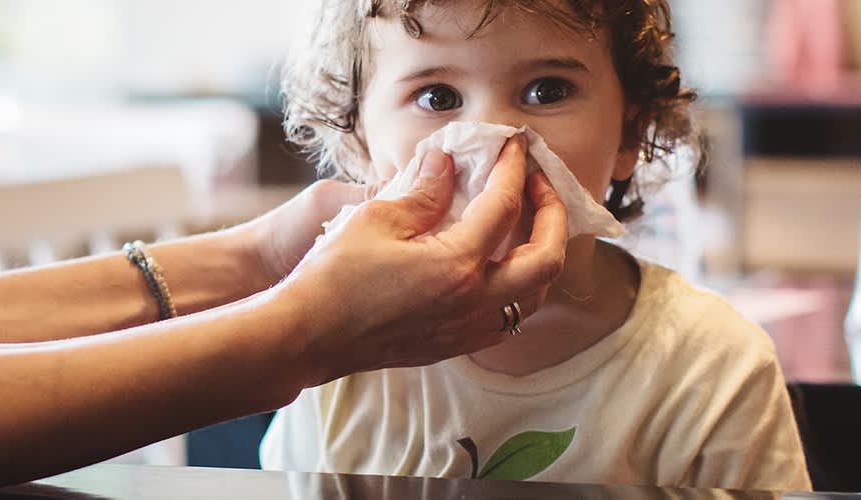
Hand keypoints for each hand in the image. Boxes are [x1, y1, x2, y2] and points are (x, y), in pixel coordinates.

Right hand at [277, 135, 569, 386]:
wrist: (308, 337)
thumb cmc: (333, 279)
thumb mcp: (375, 218)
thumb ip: (422, 190)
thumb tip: (446, 161)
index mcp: (456, 267)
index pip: (504, 207)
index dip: (512, 169)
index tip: (513, 145)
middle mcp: (474, 304)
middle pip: (547, 257)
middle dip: (553, 212)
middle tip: (536, 182)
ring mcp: (468, 330)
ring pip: (535, 294)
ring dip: (542, 253)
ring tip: (527, 221)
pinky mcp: (455, 345)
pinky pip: (509, 317)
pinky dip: (518, 286)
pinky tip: (499, 264)